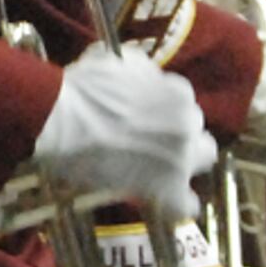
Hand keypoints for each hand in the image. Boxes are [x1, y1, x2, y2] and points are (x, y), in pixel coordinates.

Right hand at [32, 47, 210, 220]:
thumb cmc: (82, 89)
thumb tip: (143, 73)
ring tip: (161, 169)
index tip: (145, 115)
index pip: (182, 101)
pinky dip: (178, 204)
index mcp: (177, 92)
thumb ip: (141, 68)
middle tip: (150, 139)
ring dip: (185, 161)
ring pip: (204, 160)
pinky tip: (164, 203)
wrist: (61, 120)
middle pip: (194, 128)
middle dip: (177, 132)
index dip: (163, 108)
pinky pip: (185, 205)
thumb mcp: (116, 60)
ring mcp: (179, 157)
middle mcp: (186, 122)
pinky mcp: (165, 188)